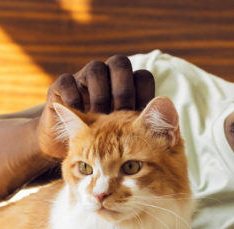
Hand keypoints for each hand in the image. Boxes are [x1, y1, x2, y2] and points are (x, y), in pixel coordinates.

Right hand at [37, 55, 154, 158]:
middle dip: (122, 90)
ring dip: (99, 93)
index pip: (142, 77)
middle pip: (120, 65)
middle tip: (120, 112)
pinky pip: (66, 81)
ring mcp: (85, 82)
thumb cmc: (113, 156)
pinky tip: (78, 113)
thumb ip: (154, 135)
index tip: (139, 115)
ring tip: (99, 115)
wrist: (77, 159)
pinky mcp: (62, 89)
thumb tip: (171, 125)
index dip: (142, 92)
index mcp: (132, 92)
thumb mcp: (136, 147)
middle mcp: (109, 81)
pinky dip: (73, 96)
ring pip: (95, 69)